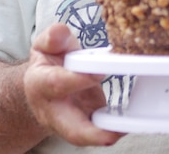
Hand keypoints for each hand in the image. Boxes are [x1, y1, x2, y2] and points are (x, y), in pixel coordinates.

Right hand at [23, 23, 124, 146]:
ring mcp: (67, 123)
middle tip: (112, 134)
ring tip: (126, 130)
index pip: (57, 83)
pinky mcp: (83, 127)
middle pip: (69, 128)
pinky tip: (128, 125)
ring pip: (83, 137)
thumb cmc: (48, 62)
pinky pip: (96, 133)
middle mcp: (52, 109)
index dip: (77, 79)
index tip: (98, 73)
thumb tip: (60, 32)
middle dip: (90, 133)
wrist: (41, 86)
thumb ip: (52, 38)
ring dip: (105, 136)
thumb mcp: (45, 44)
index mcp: (40, 83)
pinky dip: (112, 131)